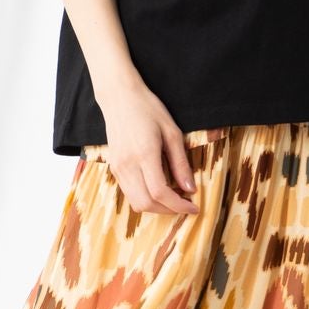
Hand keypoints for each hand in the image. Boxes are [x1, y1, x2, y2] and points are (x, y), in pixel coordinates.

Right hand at [93, 80, 200, 216]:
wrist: (119, 97)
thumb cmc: (148, 109)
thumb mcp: (172, 132)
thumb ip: (181, 163)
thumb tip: (190, 189)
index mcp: (144, 154)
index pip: (160, 192)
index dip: (179, 205)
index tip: (194, 207)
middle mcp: (127, 165)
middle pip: (146, 203)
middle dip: (168, 210)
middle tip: (185, 205)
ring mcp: (117, 167)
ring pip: (136, 202)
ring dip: (156, 207)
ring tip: (173, 199)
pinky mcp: (113, 168)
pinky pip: (129, 193)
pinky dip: (145, 198)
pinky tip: (158, 189)